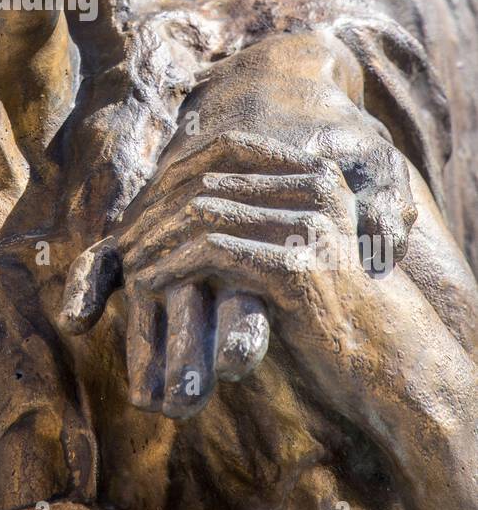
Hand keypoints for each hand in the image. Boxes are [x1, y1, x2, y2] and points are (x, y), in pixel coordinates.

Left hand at [60, 31, 417, 418]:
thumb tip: (188, 192)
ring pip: (203, 212)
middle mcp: (319, 188)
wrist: (387, 362)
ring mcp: (311, 224)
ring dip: (156, 237)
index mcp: (319, 174)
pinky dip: (170, 266)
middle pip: (209, 179)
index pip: (229, 147)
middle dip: (158, 208)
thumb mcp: (296, 249)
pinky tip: (148, 282)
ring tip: (128, 261)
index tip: (143, 202)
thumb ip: (259, 215)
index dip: (175, 171)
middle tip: (122, 237)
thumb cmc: (334, 308)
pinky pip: (211, 252)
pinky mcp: (297, 267)